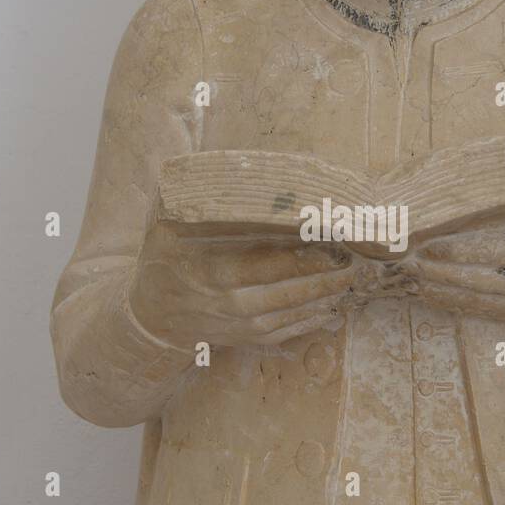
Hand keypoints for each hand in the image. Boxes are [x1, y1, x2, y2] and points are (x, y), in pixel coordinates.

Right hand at [128, 216, 393, 348]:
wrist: (149, 319)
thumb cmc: (161, 264)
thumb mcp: (164, 225)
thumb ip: (190, 199)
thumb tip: (218, 166)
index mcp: (216, 271)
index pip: (270, 261)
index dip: (305, 251)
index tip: (333, 236)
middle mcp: (233, 302)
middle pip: (291, 288)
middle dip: (327, 274)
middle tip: (355, 257)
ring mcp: (243, 324)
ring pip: (295, 311)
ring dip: (327, 295)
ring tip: (351, 276)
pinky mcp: (249, 338)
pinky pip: (289, 330)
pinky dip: (313, 319)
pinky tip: (333, 305)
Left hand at [410, 127, 504, 320]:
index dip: (480, 247)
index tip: (441, 238)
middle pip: (499, 279)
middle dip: (453, 270)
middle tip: (412, 255)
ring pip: (494, 300)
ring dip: (451, 291)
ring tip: (411, 274)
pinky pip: (499, 313)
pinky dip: (464, 306)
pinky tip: (432, 294)